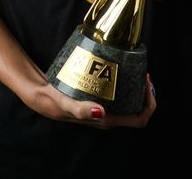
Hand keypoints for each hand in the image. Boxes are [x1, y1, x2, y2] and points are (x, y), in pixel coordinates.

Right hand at [29, 73, 156, 128]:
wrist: (42, 95)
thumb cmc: (55, 101)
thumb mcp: (66, 103)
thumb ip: (80, 109)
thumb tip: (100, 111)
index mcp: (106, 121)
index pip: (139, 119)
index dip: (148, 104)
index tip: (146, 84)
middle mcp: (108, 117)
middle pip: (138, 110)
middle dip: (146, 93)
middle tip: (144, 73)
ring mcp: (105, 110)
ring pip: (131, 103)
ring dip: (138, 89)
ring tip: (137, 70)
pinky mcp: (100, 101)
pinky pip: (121, 96)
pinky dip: (127, 84)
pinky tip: (122, 70)